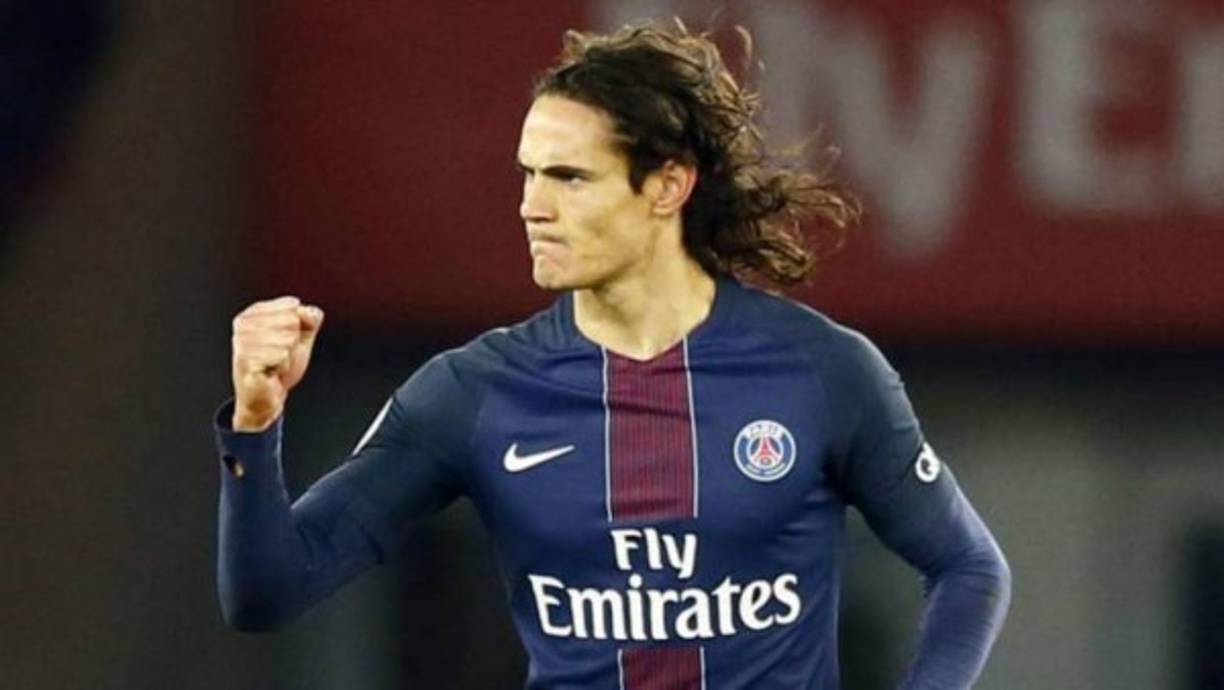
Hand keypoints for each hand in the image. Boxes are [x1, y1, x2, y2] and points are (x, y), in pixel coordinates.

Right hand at [230, 296, 323, 430]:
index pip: (292, 306)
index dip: (298, 326)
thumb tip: (307, 312)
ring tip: (275, 364)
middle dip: (293, 343)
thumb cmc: (280, 364)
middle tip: (279, 355)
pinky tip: (271, 371)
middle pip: (291, 322)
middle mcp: (243, 325)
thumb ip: (309, 318)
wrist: (268, 394)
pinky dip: (283, 366)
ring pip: (287, 339)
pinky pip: (281, 356)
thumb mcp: (301, 336)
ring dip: (287, 356)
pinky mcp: (246, 361)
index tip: (284, 340)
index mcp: (254, 312)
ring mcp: (241, 343)